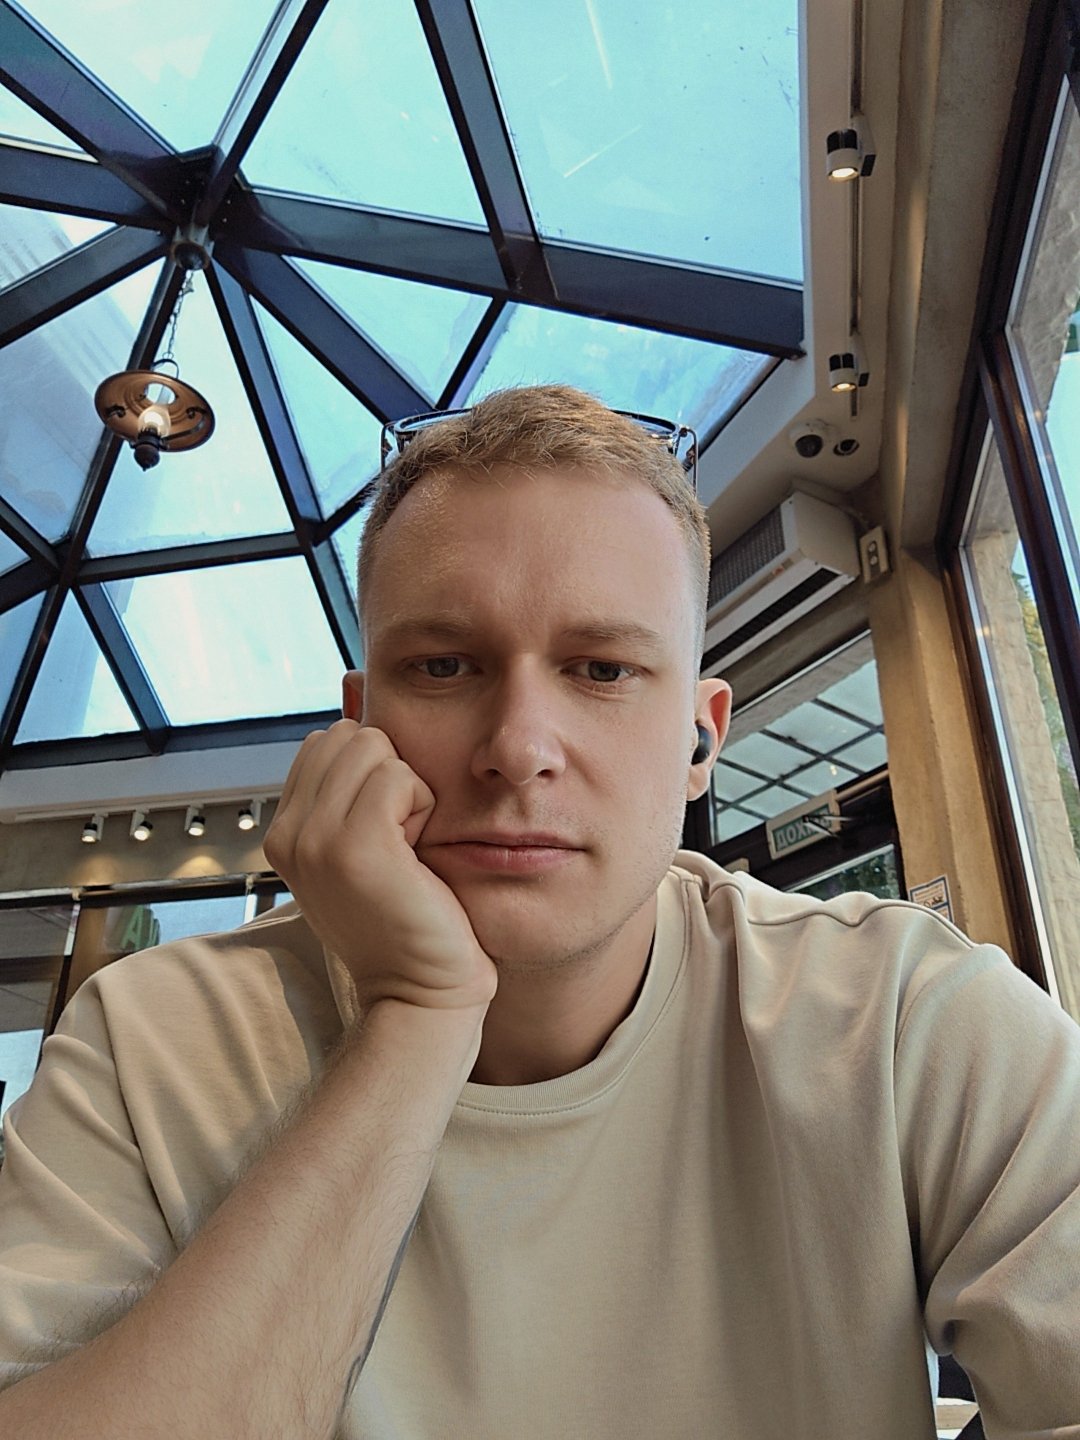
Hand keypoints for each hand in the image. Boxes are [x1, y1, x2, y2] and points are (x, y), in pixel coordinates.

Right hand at [264, 720, 497, 1012]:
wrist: (423, 990)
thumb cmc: (409, 916)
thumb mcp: (365, 842)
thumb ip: (350, 782)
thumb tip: (352, 691)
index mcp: (282, 832)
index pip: (325, 742)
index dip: (370, 772)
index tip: (385, 830)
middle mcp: (286, 834)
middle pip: (348, 735)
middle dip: (388, 772)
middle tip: (400, 839)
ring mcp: (314, 840)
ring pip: (373, 748)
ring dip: (408, 788)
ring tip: (407, 847)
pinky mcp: (354, 848)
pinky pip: (397, 776)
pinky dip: (422, 804)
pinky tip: (418, 851)